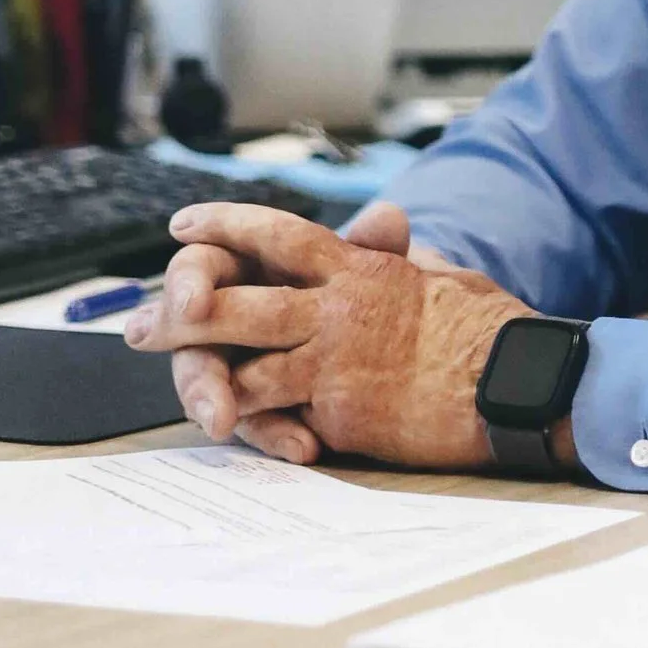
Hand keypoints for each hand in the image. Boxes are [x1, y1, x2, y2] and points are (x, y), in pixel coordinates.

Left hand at [127, 197, 561, 470]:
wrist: (511, 379)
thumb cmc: (487, 329)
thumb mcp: (438, 277)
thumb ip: (397, 260)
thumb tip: (385, 233)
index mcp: (358, 268)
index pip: (276, 234)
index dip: (225, 226)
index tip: (184, 224)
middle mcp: (335, 307)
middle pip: (236, 298)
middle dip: (179, 310)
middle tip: (136, 325)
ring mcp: (333, 358)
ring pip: (242, 359)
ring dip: (196, 371)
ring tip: (161, 377)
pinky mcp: (340, 408)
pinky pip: (278, 410)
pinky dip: (249, 416)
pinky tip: (220, 423)